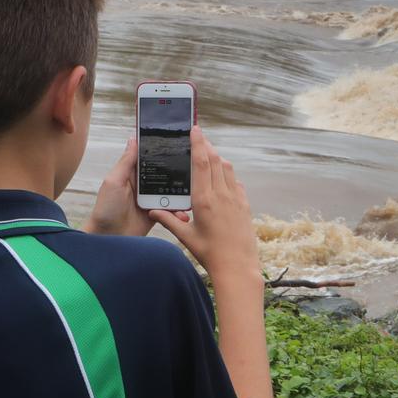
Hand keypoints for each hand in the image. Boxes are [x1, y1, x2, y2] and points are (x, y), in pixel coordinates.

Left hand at [83, 137, 187, 236]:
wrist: (107, 238)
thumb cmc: (105, 209)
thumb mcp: (114, 181)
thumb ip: (126, 162)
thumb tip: (133, 139)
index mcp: (133, 173)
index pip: (151, 157)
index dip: (163, 150)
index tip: (179, 142)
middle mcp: (144, 184)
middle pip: (166, 173)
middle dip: (179, 173)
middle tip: (193, 170)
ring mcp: (152, 199)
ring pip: (172, 191)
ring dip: (181, 193)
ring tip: (191, 193)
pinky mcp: (157, 212)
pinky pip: (172, 209)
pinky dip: (178, 211)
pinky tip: (183, 212)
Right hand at [150, 126, 260, 280]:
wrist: (238, 267)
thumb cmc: (210, 254)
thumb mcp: (186, 237)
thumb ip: (169, 221)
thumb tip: (152, 210)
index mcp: (204, 200)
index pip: (202, 163)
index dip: (198, 143)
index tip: (195, 130)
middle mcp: (222, 195)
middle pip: (216, 160)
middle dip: (207, 146)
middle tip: (198, 137)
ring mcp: (236, 199)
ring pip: (228, 168)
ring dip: (218, 158)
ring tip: (208, 154)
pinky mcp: (245, 205)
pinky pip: (236, 182)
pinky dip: (228, 174)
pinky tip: (222, 178)